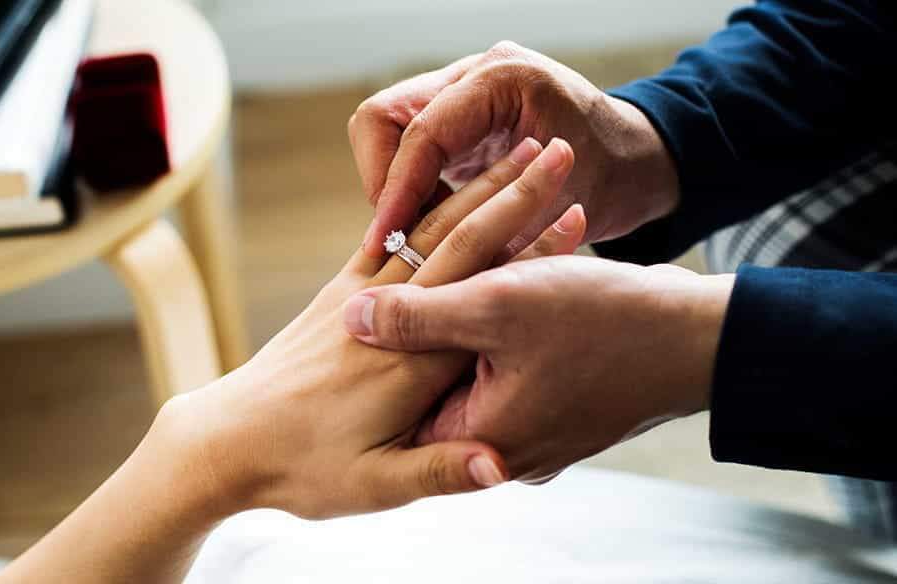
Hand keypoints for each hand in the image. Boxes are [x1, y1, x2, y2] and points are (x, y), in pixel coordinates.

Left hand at [0, 138, 585, 583]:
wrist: (225, 442)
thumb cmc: (301, 470)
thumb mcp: (374, 487)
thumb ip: (440, 472)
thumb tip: (498, 467)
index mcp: (414, 362)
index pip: (481, 288)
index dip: (531, 243)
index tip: (574, 205)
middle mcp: (393, 319)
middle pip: (458, 239)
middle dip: (511, 193)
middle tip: (551, 151)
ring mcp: (361, 296)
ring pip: (429, 227)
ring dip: (476, 188)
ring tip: (514, 153)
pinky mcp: (341, 294)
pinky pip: (390, 236)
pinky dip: (428, 207)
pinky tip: (449, 185)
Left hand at [342, 256, 734, 482]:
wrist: (700, 340)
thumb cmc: (605, 324)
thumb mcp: (499, 309)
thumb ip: (419, 321)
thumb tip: (353, 320)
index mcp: (478, 434)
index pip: (399, 402)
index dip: (375, 352)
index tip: (353, 314)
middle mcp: (502, 442)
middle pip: (434, 386)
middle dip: (420, 332)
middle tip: (393, 288)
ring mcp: (533, 427)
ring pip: (473, 370)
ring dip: (462, 322)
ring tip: (441, 284)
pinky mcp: (555, 403)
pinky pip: (508, 366)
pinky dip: (497, 328)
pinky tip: (493, 286)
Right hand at [349, 40, 679, 257]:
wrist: (637, 163)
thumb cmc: (608, 185)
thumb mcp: (552, 210)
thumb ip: (486, 225)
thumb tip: (418, 262)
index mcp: (504, 80)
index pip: (419, 131)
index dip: (394, 192)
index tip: (384, 243)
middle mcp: (475, 74)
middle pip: (383, 119)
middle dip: (383, 182)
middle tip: (397, 238)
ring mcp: (463, 90)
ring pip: (387, 132)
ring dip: (393, 187)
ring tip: (413, 237)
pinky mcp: (458, 115)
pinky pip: (409, 146)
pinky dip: (409, 187)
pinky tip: (428, 225)